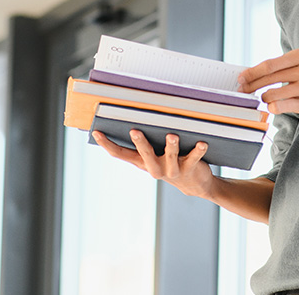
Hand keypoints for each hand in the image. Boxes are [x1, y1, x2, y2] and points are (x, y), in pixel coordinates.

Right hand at [92, 130, 215, 198]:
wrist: (194, 184)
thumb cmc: (170, 161)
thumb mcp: (153, 155)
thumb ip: (143, 142)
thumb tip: (132, 116)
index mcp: (142, 162)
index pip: (120, 154)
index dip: (107, 144)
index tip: (96, 131)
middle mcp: (155, 167)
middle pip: (145, 156)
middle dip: (140, 143)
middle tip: (134, 131)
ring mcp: (172, 170)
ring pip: (170, 157)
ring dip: (171, 146)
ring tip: (172, 136)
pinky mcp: (190, 169)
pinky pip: (194, 158)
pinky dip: (198, 150)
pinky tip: (202, 143)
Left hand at [238, 48, 298, 114]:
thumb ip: (281, 66)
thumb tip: (252, 73)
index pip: (269, 64)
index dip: (252, 72)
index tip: (241, 77)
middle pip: (269, 78)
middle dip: (252, 85)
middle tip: (242, 89)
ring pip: (273, 93)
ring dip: (263, 97)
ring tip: (262, 97)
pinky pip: (282, 106)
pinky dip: (272, 107)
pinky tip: (270, 106)